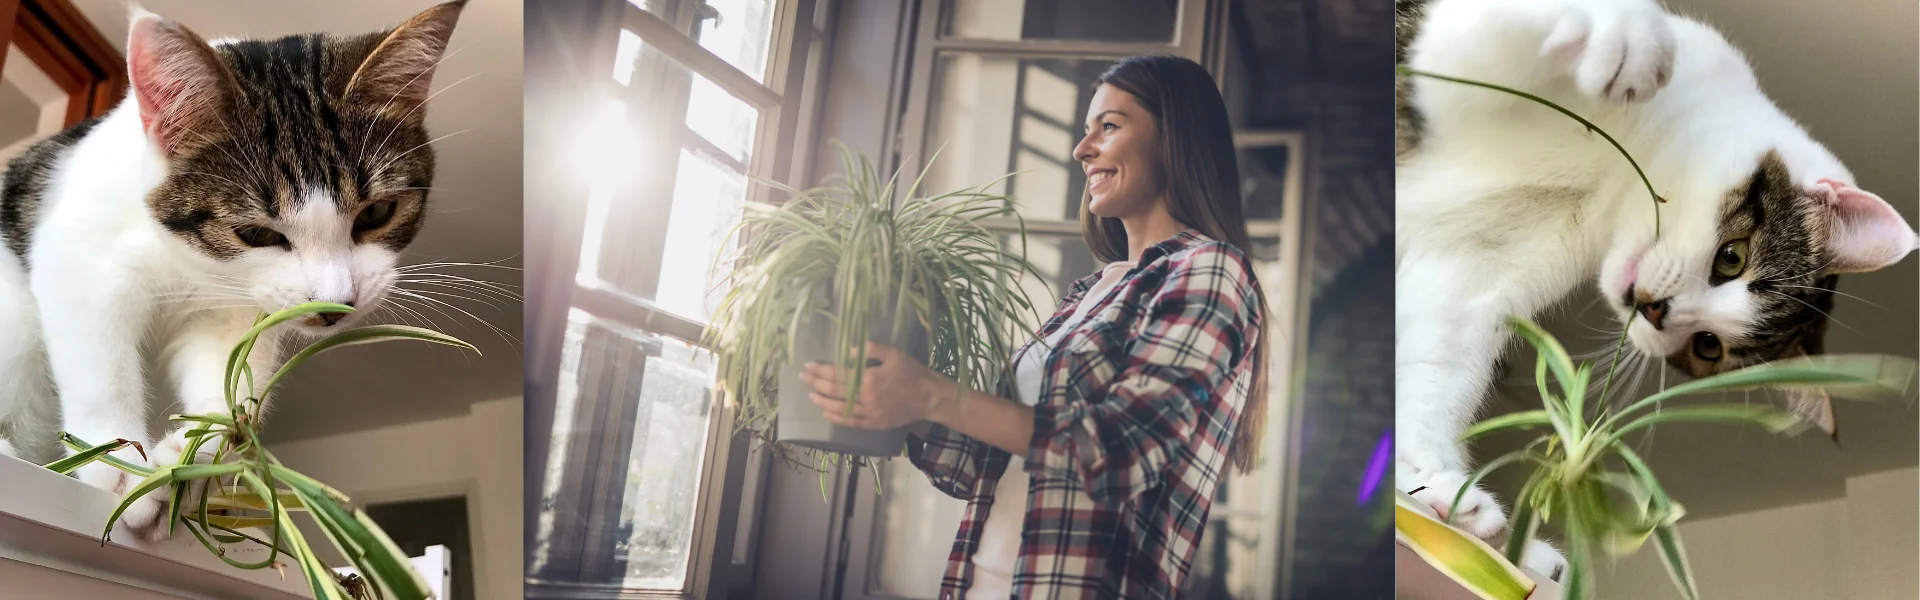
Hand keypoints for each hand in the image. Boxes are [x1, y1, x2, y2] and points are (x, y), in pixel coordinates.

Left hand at [800, 341, 955, 429]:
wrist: (929, 397)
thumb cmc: (912, 372)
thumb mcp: (894, 353)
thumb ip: (871, 349)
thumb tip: (847, 352)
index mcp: (869, 378)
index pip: (837, 374)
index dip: (820, 370)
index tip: (808, 366)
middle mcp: (866, 397)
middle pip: (834, 391)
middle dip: (815, 383)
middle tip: (803, 377)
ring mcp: (870, 413)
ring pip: (839, 408)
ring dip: (822, 402)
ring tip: (811, 395)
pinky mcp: (875, 424)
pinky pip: (851, 423)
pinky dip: (837, 418)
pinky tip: (826, 414)